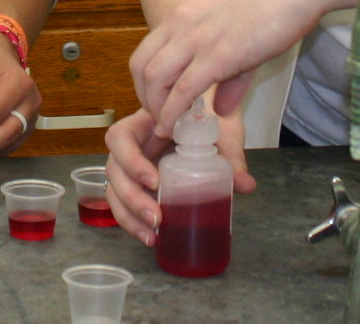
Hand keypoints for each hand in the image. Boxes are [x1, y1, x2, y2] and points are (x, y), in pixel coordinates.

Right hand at [103, 104, 255, 245]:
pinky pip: (123, 206)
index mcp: (142, 125)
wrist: (204, 121)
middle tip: (157, 218)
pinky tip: (152, 238)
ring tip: (152, 236)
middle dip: (132, 198)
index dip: (131, 161)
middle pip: (114, 171)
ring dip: (129, 217)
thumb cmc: (205, 121)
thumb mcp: (217, 132)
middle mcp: (129, 146)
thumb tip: (245, 184)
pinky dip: (133, 224)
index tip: (156, 182)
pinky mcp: (135, 186)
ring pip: (114, 192)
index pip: (120, 138)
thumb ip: (229, 154)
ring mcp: (129, 168)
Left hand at [129, 0, 327, 132]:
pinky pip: (183, 91)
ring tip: (165, 127)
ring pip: (156, 79)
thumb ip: (228, 75)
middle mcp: (181, 23)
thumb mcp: (238, 33)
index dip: (144, 81)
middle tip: (158, 118)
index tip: (156, 101)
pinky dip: (172, 113)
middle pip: (141, 66)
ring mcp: (197, 38)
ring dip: (155, 108)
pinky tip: (174, 128)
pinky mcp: (218, 56)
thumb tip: (221, 109)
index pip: (145, 50)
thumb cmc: (273, 3)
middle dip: (144, 97)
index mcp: (182, 13)